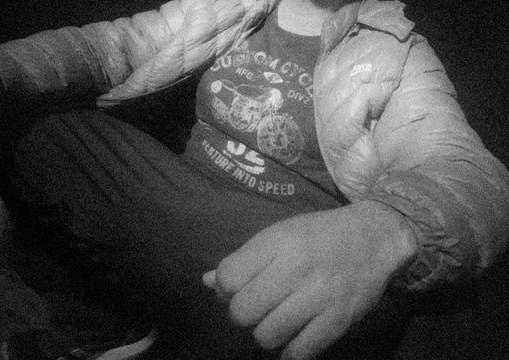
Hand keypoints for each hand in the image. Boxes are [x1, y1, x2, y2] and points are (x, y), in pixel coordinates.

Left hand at [203, 201, 417, 359]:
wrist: (374, 237)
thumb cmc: (319, 233)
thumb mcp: (278, 234)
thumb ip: (243, 258)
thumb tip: (207, 282)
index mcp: (276, 242)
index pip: (228, 277)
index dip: (224, 288)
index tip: (234, 288)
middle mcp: (295, 269)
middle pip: (243, 311)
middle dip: (242, 313)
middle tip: (254, 306)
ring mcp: (317, 297)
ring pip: (267, 335)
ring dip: (265, 332)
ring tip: (275, 320)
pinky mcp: (338, 321)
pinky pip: (299, 352)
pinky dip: (290, 351)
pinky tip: (293, 336)